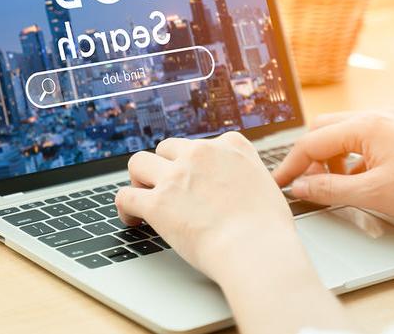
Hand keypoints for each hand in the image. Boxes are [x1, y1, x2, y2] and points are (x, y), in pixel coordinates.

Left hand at [115, 131, 292, 281]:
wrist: (255, 250)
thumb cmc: (268, 229)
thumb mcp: (268, 186)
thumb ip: (248, 176)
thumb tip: (242, 184)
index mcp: (231, 147)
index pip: (203, 143)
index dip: (194, 161)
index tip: (193, 176)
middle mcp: (201, 154)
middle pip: (167, 148)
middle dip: (164, 167)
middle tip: (166, 188)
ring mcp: (176, 176)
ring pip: (138, 162)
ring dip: (139, 179)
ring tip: (143, 195)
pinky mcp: (157, 202)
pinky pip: (125, 196)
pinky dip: (125, 207)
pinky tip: (131, 218)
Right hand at [274, 111, 393, 220]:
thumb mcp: (374, 194)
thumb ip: (330, 189)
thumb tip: (300, 187)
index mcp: (364, 125)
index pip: (311, 142)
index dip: (291, 165)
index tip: (278, 184)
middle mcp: (373, 116)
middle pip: (322, 130)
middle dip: (309, 157)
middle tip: (306, 184)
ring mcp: (387, 121)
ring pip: (341, 133)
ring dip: (329, 157)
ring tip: (334, 185)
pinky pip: (360, 138)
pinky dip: (349, 157)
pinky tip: (358, 179)